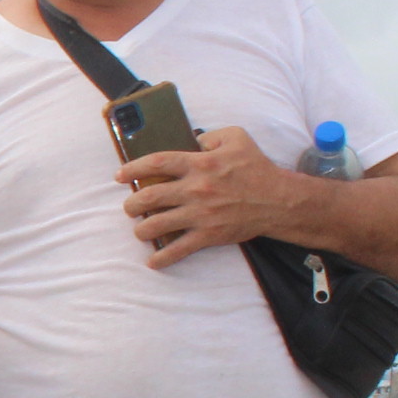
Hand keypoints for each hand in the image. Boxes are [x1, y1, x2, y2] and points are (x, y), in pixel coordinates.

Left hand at [116, 126, 293, 267]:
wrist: (278, 200)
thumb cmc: (256, 167)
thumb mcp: (235, 137)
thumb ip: (210, 136)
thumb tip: (192, 141)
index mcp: (199, 164)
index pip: (157, 163)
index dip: (133, 168)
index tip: (119, 176)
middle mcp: (195, 189)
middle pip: (149, 197)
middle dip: (132, 204)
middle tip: (129, 208)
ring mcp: (199, 214)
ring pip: (157, 225)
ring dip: (141, 230)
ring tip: (139, 230)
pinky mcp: (208, 234)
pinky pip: (179, 249)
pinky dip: (162, 258)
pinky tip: (152, 261)